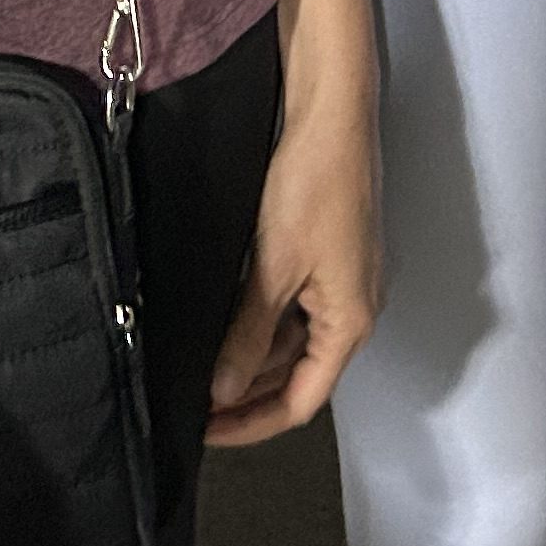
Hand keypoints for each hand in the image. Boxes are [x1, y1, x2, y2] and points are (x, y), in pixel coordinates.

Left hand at [208, 89, 381, 447]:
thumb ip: (248, 335)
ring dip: (250, 357)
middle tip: (191, 400)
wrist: (332, 116)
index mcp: (351, 322)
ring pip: (292, 341)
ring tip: (199, 363)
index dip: (251, 423)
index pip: (301, 401)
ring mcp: (342, 281)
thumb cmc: (314, 183)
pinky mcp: (328, 254)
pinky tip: (221, 319)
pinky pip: (294, 307)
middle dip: (246, 392)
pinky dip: (260, 322)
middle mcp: (354, 308)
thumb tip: (224, 389)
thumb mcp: (272, 268)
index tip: (206, 429)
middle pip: (298, 374)